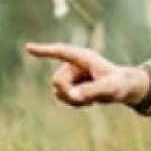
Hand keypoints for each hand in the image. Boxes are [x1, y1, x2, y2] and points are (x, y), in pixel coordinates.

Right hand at [24, 43, 150, 107]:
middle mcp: (73, 65)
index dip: (44, 51)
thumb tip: (72, 96)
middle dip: (67, 93)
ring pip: (57, 91)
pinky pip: (62, 96)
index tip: (28, 48)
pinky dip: (73, 103)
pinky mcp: (70, 84)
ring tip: (90, 101)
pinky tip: (88, 102)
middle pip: (57, 81)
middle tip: (85, 101)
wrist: (122, 88)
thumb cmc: (118, 84)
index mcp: (83, 57)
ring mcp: (71, 75)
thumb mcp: (108, 89)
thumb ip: (91, 91)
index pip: (60, 52)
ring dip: (71, 100)